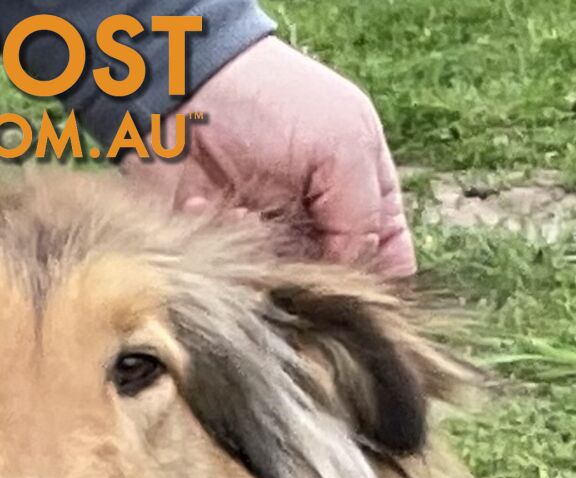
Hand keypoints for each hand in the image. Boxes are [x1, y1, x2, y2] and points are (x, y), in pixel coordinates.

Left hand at [123, 38, 414, 276]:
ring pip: (286, 292)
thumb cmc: (275, 100)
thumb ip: (365, 218)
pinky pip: (236, 282)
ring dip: (267, 259)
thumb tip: (355, 278)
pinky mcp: (229, 252)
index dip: (378, 286)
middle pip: (335, 288)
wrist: (186, 86)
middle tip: (291, 242)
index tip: (354, 286)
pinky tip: (215, 210)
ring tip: (246, 211)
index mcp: (363, 200)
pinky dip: (227, 250)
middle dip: (314, 275)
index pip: (389, 264)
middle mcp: (321, 229)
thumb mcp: (345, 144)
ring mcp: (274, 244)